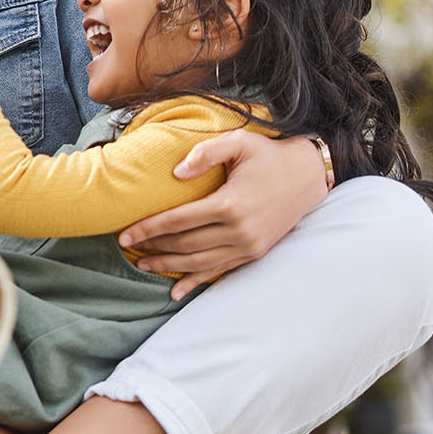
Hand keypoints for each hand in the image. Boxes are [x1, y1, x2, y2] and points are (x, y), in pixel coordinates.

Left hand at [118, 131, 328, 299]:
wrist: (309, 175)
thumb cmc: (268, 155)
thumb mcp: (239, 141)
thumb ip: (205, 153)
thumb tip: (176, 174)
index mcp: (229, 204)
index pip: (177, 221)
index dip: (148, 229)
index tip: (124, 234)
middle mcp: (239, 231)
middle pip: (184, 245)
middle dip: (153, 247)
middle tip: (127, 247)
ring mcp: (248, 246)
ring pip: (199, 262)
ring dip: (169, 266)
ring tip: (143, 265)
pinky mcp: (255, 253)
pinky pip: (220, 271)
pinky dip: (196, 282)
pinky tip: (176, 292)